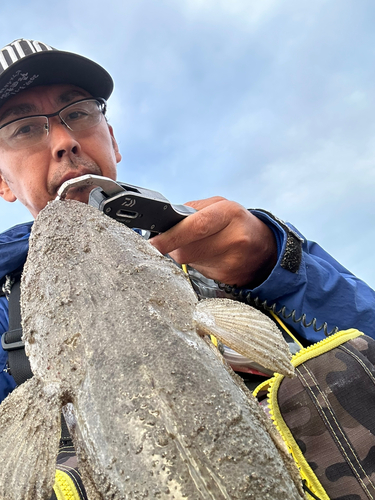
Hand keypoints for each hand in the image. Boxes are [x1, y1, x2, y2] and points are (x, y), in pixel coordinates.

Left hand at [150, 196, 276, 286]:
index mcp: (229, 214)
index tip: (153, 243)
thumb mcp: (220, 206)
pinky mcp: (226, 278)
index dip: (171, 236)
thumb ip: (192, 210)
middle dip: (172, 245)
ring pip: (188, 262)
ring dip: (184, 253)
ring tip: (198, 244)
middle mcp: (233, 238)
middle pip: (187, 250)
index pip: (195, 226)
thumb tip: (165, 223)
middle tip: (170, 240)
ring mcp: (230, 262)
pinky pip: (197, 271)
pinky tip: (207, 256)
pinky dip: (195, 263)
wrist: (264, 249)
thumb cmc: (237, 223)